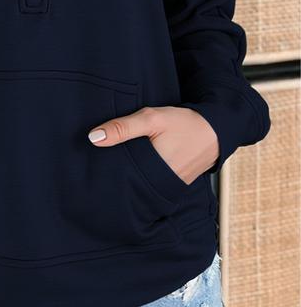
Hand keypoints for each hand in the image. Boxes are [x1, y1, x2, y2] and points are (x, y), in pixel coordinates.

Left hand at [87, 106, 218, 183]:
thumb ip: (123, 128)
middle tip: (99, 167)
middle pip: (129, 185)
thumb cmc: (185, 124)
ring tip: (114, 166)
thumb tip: (93, 137)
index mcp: (152, 173)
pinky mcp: (175, 184)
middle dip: (116, 177)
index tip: (91, 168)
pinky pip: (153, 183)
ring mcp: (170, 187)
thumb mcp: (152, 119)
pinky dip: (144, 176)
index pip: (120, 180)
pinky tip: (136, 166)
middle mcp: (161, 186)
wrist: (217, 130)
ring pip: (141, 185)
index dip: (105, 174)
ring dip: (130, 176)